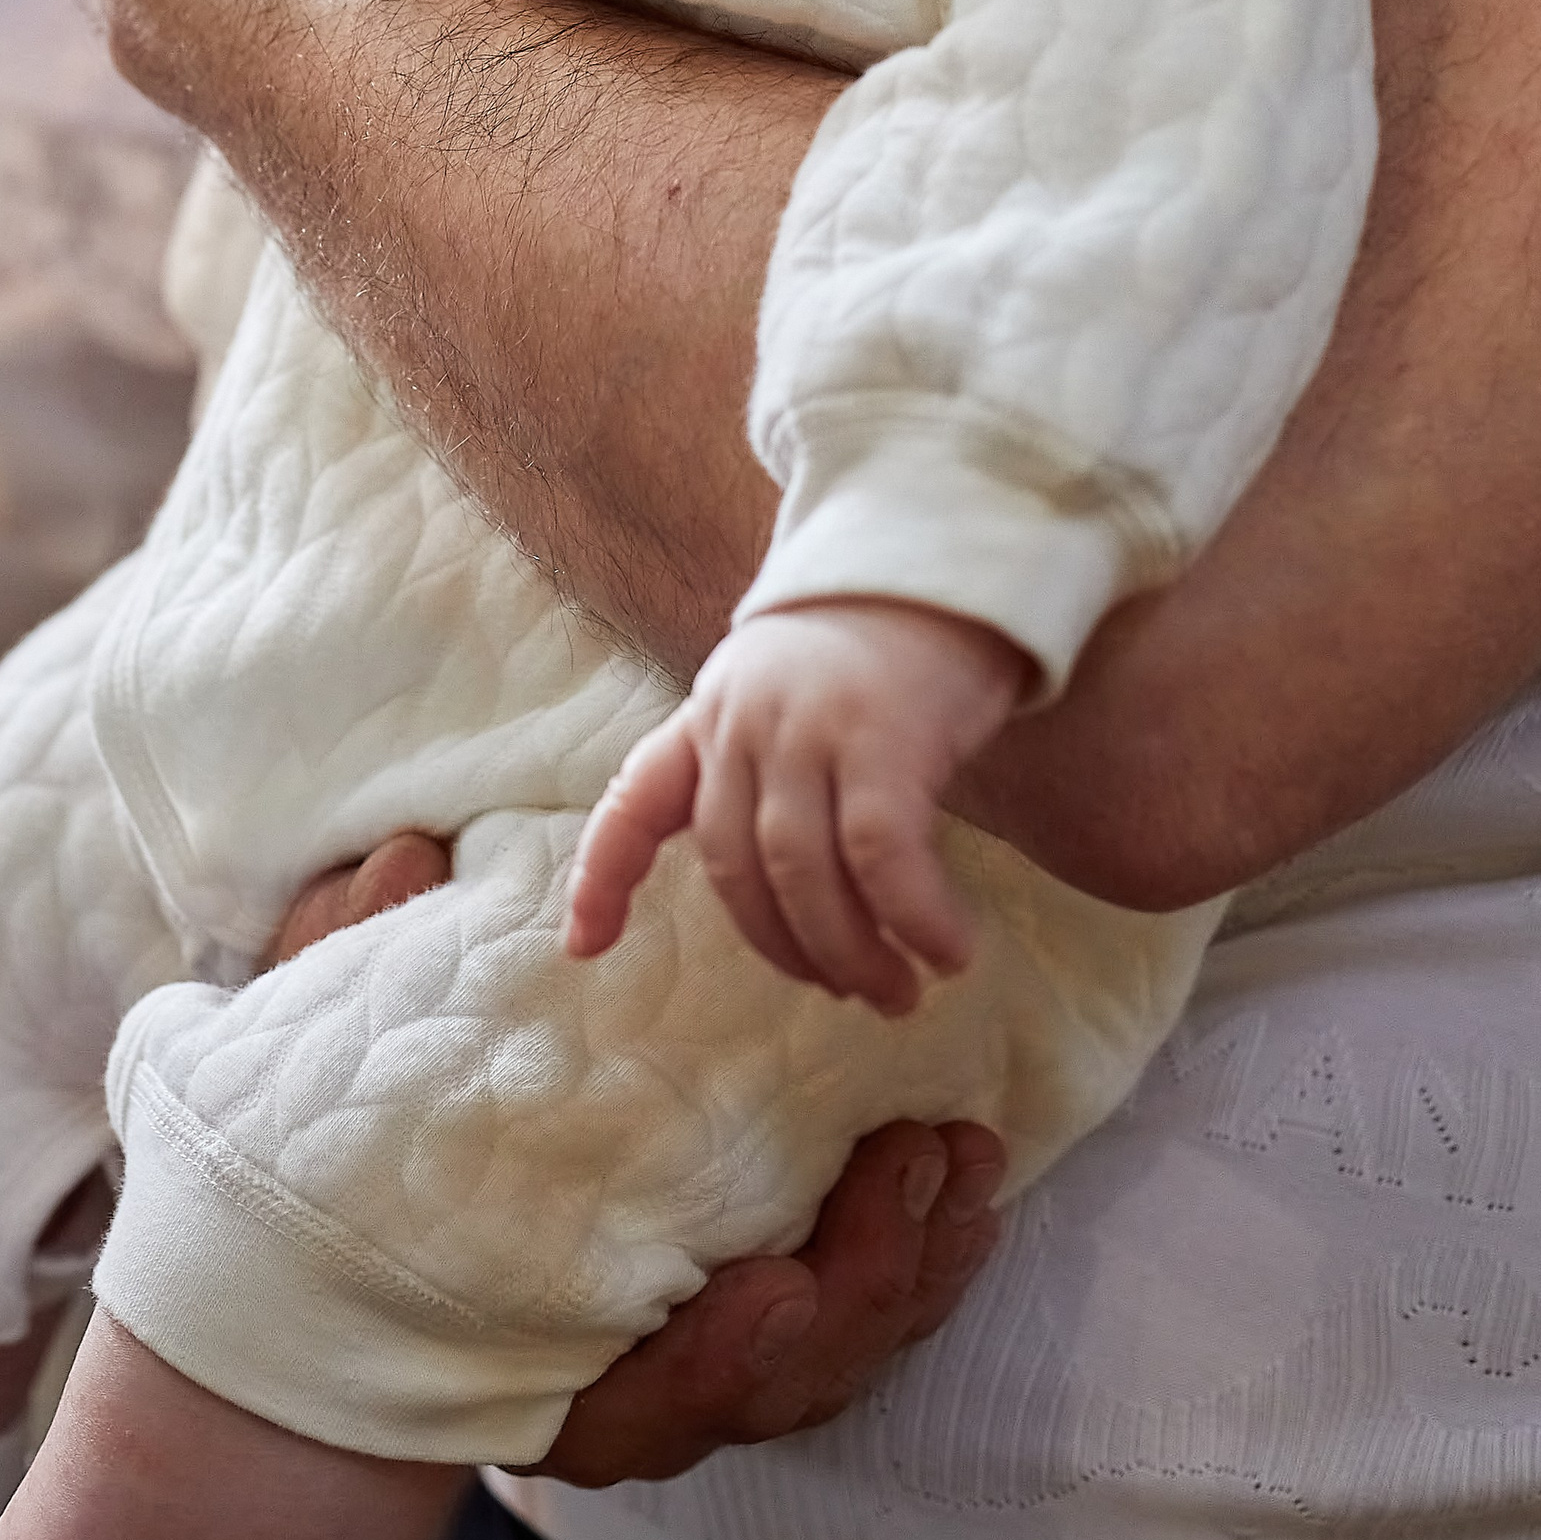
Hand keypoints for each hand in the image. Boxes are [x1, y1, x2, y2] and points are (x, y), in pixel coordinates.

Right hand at [260, 839, 1006, 1486]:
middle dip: (862, 1284)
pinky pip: (868, 1322)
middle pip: (777, 1386)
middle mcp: (629, 1395)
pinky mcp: (772, 1330)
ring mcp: (707, 1375)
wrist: (364, 1282)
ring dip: (913, 1263)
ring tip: (958, 1158)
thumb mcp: (333, 1062)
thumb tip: (403, 854)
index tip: (770, 1292)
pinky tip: (964, 1187)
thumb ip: (362, 968)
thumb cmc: (352, 1171)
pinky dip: (923, 1262)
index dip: (717, 1366)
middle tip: (910, 1169)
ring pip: (839, 1359)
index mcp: (525, 1371)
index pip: (640, 1407)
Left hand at [566, 599, 1033, 1013]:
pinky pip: (882, 860)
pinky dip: (913, 920)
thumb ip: (769, 760)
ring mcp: (812, 729)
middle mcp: (746, 720)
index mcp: (714, 710)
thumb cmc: (888, 637)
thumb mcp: (794, 687)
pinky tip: (946, 950)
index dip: (603, 877)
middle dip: (788, 949)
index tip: (585, 947)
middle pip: (736, 868)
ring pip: (804, 877)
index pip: (638, 798)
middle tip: (848, 991)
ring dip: (851, 954)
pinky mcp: (886, 740)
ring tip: (897, 992)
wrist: (955, 547)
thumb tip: (789, 882)